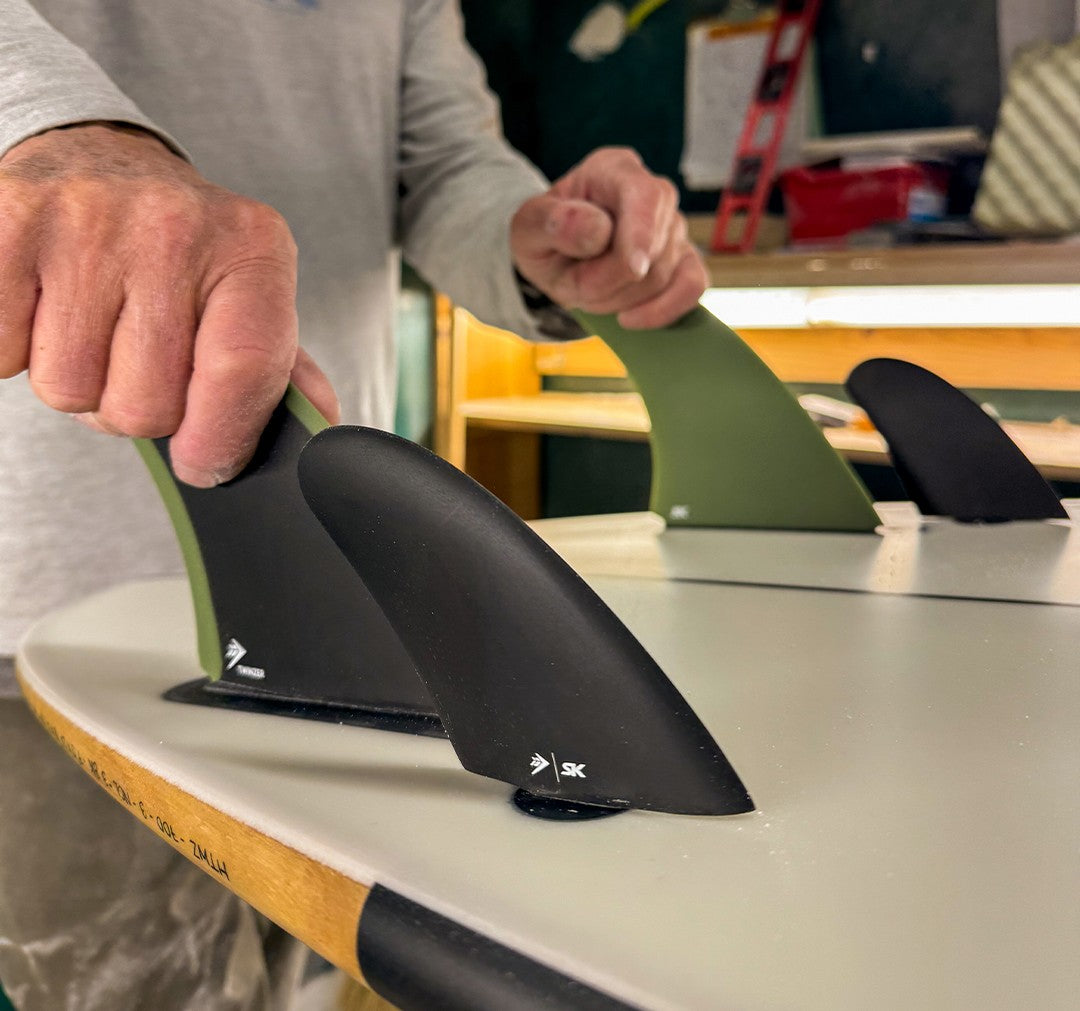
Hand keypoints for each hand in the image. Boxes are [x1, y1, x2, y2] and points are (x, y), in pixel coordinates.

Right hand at [0, 122, 338, 486]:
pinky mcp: (7, 224)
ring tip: (94, 329)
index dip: (219, 438)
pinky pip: (3, 359)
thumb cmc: (180, 252)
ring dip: (80, 383)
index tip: (202, 461)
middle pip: (147, 404)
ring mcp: (85, 220)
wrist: (95, 159)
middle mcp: (174, 225)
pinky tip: (45, 310)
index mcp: (252, 248)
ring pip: (71, 391)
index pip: (242, 371)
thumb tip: (316, 425)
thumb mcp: (248, 293)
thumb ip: (280, 367)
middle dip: (139, 406)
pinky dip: (16, 354)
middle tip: (137, 357)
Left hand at [509, 147, 707, 328]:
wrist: (559, 257)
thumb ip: (550, 221)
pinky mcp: (685, 259)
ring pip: (664, 274)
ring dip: (620, 298)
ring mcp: (674, 227)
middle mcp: (653, 192)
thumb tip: (597, 228)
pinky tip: (630, 319)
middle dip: (610, 280)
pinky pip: (693, 286)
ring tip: (590, 290)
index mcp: (613, 170)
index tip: (633, 268)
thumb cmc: (547, 237)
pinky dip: (664, 310)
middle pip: (653, 246)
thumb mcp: (528, 228)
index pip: (645, 196)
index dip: (641, 233)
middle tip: (574, 285)